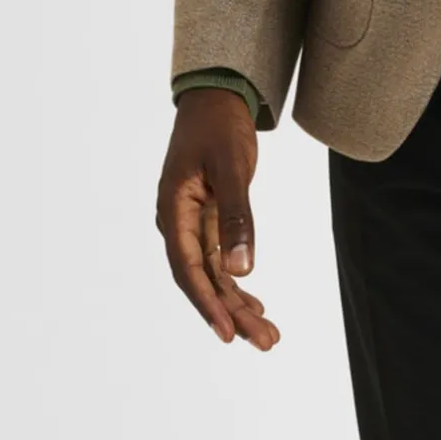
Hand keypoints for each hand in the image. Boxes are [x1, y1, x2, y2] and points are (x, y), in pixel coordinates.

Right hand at [156, 88, 279, 350]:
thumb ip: (237, 216)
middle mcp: (178, 223)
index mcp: (173, 210)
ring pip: (213, 274)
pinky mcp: (207, 219)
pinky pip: (219, 260)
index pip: (188, 268)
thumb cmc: (220, 125)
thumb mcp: (231, 166)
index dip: (208, 304)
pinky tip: (255, 304)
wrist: (215, 97)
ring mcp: (191, 223)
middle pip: (203, 280)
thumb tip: (242, 269)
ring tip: (267, 335)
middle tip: (266, 342)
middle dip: (232, 313)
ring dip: (237, 304)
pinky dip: (236, 282)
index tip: (228, 334)